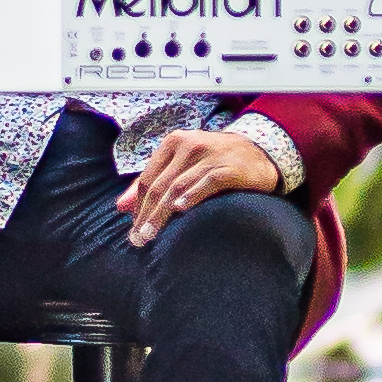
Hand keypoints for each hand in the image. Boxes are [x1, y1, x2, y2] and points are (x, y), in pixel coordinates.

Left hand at [117, 128, 278, 246]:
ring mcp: (209, 155)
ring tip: (151, 234)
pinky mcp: (228, 167)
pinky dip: (191, 195)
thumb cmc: (215, 161)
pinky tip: (180, 210)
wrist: (260, 153)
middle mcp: (189, 145)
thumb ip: (154, 181)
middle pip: (159, 185)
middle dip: (145, 214)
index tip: (132, 229)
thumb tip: (121, 206)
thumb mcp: (182, 164)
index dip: (137, 206)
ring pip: (177, 187)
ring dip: (161, 213)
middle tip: (138, 238)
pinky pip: (206, 182)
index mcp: (173, 142)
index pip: (148, 178)